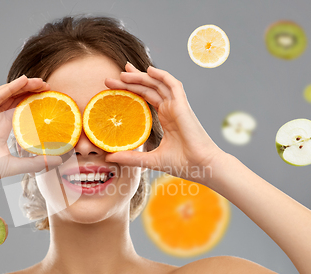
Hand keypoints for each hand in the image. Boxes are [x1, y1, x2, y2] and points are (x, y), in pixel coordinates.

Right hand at [0, 75, 62, 194]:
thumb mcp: (15, 165)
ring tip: (40, 82)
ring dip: (24, 85)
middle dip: (32, 90)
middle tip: (49, 87)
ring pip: (8, 93)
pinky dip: (11, 87)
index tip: (51, 99)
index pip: (22, 109)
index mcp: (4, 127)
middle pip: (17, 98)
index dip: (35, 102)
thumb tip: (58, 160)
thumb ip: (36, 163)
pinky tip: (23, 81)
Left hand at [104, 63, 224, 184]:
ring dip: (141, 76)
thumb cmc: (183, 164)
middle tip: (112, 77)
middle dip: (131, 80)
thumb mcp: (151, 160)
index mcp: (165, 117)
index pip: (146, 97)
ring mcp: (177, 106)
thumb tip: (109, 158)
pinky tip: (149, 70)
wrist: (202, 166)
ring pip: (158, 84)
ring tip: (123, 72)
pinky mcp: (183, 106)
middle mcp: (170, 109)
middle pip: (149, 88)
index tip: (116, 84)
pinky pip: (173, 85)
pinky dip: (162, 76)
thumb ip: (131, 157)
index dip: (132, 88)